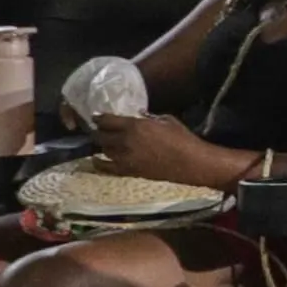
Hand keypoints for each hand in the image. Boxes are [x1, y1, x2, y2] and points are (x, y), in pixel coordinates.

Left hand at [89, 111, 216, 185]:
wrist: (191, 163)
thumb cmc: (183, 139)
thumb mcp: (167, 120)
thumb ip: (150, 117)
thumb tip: (140, 116)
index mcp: (135, 126)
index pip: (107, 120)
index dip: (100, 118)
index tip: (96, 117)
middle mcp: (125, 141)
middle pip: (101, 135)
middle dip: (99, 131)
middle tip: (100, 130)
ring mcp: (125, 157)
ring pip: (104, 149)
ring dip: (104, 145)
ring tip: (105, 143)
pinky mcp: (128, 171)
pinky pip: (106, 167)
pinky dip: (99, 163)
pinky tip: (96, 160)